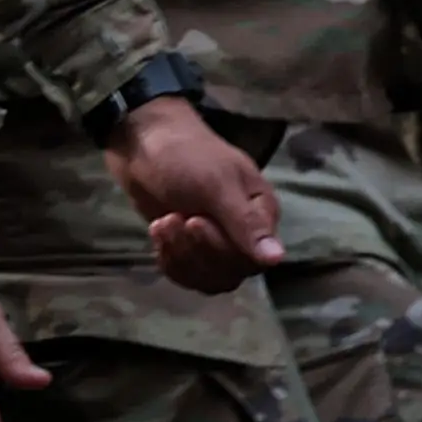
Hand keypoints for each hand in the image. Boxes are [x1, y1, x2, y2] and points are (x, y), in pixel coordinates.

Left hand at [110, 96, 277, 297]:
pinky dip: (170, 262)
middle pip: (231, 272)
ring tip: (163, 223)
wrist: (144, 143)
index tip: (193, 220)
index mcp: (261, 214)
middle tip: (174, 219)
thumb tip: (277, 259)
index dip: (220, 249)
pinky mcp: (189, 248)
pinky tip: (158, 233)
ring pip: (209, 278)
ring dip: (180, 258)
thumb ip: (247, 224)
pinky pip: (188, 275)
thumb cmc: (186, 156)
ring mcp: (216, 242)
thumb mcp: (217, 186)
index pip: (252, 258)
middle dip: (196, 252)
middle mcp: (244, 233)